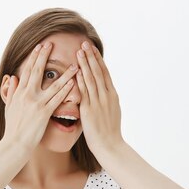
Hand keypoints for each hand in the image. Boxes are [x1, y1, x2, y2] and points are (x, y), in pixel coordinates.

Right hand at [2, 41, 77, 151]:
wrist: (14, 144)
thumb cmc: (12, 128)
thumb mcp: (9, 107)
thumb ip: (11, 91)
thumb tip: (12, 78)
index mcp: (19, 93)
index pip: (27, 71)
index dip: (34, 58)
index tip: (40, 47)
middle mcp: (27, 95)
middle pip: (38, 72)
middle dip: (45, 56)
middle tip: (52, 44)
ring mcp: (36, 103)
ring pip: (53, 85)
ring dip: (65, 73)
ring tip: (75, 64)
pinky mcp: (44, 113)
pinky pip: (57, 99)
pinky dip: (66, 90)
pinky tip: (74, 83)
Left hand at [74, 40, 124, 154]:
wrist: (110, 145)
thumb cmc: (109, 132)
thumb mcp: (111, 112)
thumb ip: (105, 101)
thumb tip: (102, 93)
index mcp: (112, 95)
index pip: (104, 73)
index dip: (98, 60)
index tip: (92, 49)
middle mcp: (106, 96)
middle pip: (98, 71)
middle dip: (91, 56)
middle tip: (84, 43)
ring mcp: (98, 102)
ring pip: (92, 78)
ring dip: (85, 63)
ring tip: (79, 51)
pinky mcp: (90, 109)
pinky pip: (85, 92)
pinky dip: (81, 80)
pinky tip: (77, 70)